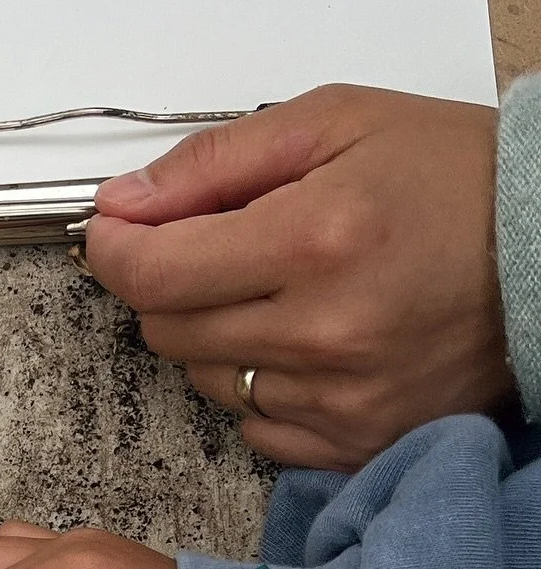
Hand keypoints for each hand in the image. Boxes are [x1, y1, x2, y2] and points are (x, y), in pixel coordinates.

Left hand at [85, 86, 515, 470]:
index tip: (115, 234)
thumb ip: (216, 163)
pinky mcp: (353, 442)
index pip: (153, 273)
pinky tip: (310, 346)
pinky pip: (256, 427)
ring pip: (207, 380)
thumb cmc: (453, 182)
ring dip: (220, 337)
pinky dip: (263, 388)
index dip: (115, 250)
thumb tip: (125, 205)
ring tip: (283, 295)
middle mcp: (322, 331)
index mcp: (313, 240)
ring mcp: (338, 398)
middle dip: (172, 286)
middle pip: (168, 331)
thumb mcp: (334, 126)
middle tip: (219, 251)